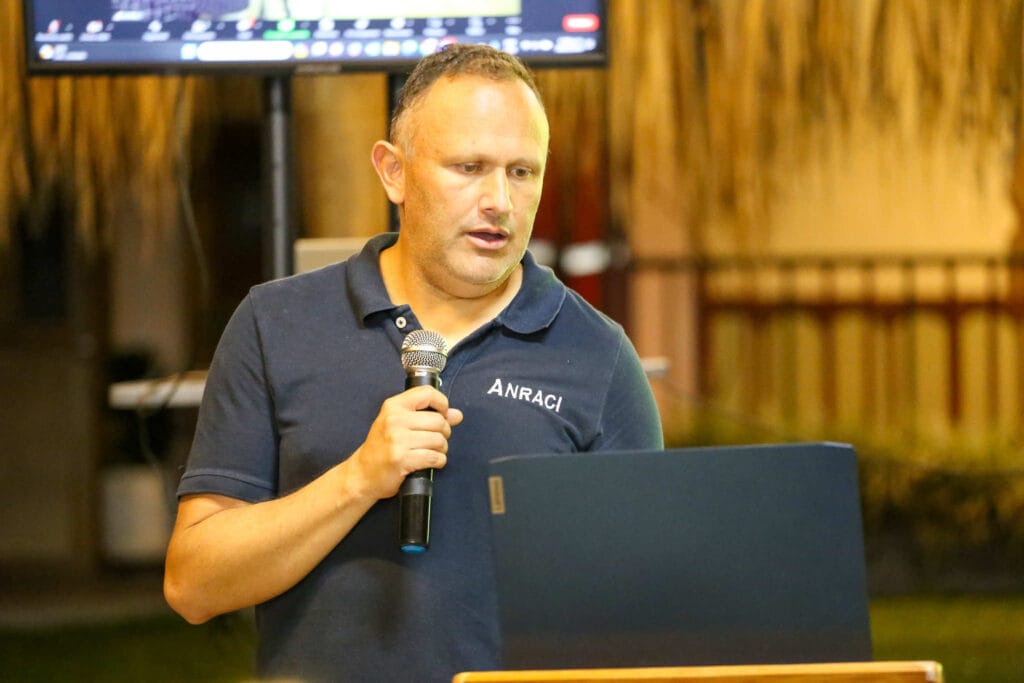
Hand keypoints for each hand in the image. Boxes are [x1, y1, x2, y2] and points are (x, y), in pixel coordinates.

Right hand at [346, 385, 463, 500]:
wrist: (363, 474)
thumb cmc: (382, 447)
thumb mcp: (399, 424)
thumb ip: (428, 415)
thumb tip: (457, 414)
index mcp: (394, 406)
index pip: (428, 393)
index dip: (442, 404)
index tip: (443, 415)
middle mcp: (394, 419)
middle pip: (438, 420)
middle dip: (445, 432)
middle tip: (438, 440)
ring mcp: (397, 439)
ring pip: (439, 440)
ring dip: (442, 449)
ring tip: (433, 452)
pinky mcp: (401, 459)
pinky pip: (434, 457)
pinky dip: (439, 461)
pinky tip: (432, 462)